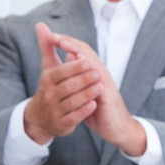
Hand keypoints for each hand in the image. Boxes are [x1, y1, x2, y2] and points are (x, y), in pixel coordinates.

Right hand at [21, 22, 102, 144]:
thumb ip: (46, 46)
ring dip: (87, 94)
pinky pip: (74, 117)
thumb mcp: (47, 67)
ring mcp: (55, 110)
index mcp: (46, 80)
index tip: (89, 61)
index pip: (61, 72)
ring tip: (101, 86)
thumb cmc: (49, 87)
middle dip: (84, 79)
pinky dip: (84, 110)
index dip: (75, 67)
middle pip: (67, 86)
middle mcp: (49, 95)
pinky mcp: (62, 123)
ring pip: (72, 101)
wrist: (39, 118)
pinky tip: (94, 104)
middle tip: (99, 73)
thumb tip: (40, 24)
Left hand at [53, 34, 146, 155]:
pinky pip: (99, 75)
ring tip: (63, 42)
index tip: (49, 36)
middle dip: (69, 42)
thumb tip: (69, 58)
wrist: (115, 128)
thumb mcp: (81, 91)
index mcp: (91, 71)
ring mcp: (104, 80)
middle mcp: (98, 72)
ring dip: (77, 50)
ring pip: (91, 59)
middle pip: (84, 50)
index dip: (65, 43)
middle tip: (53, 36)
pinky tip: (80, 60)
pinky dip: (89, 66)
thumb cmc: (97, 109)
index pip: (78, 51)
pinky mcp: (108, 91)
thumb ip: (75, 75)